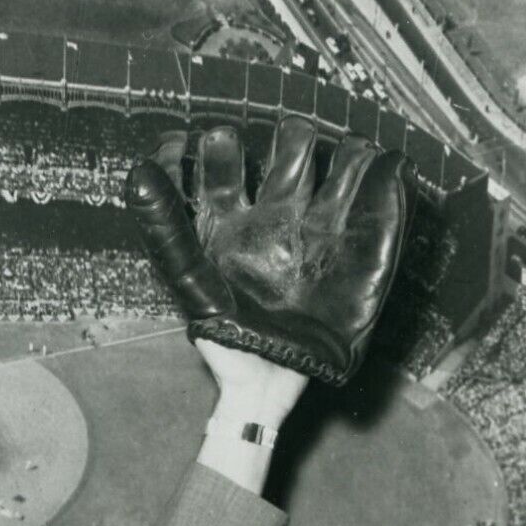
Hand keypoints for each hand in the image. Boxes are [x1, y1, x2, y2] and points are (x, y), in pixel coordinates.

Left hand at [126, 117, 411, 385]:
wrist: (269, 386)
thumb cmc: (224, 338)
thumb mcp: (190, 281)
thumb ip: (165, 227)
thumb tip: (139, 171)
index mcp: (231, 221)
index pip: (227, 160)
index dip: (223, 145)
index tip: (220, 141)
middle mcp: (276, 218)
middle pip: (291, 150)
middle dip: (294, 139)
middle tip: (292, 153)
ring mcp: (319, 232)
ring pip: (340, 166)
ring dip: (345, 151)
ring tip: (346, 154)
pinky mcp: (356, 252)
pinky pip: (379, 204)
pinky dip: (386, 178)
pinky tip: (386, 165)